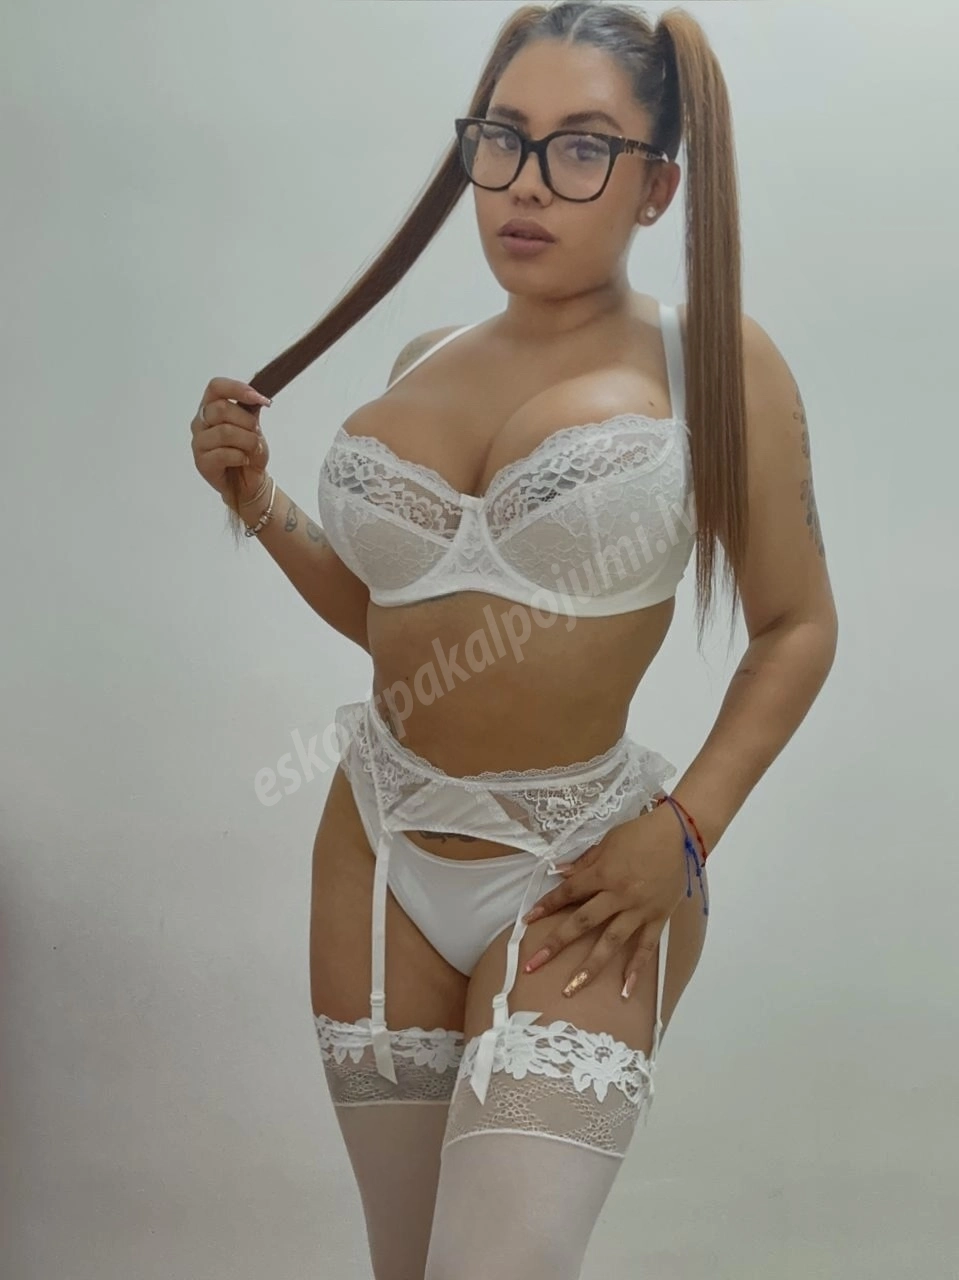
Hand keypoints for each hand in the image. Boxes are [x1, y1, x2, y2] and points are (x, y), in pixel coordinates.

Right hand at [191, 377, 271, 504]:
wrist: (250, 481)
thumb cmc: (248, 451)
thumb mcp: (253, 425)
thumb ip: (252, 407)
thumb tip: (259, 389)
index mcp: (210, 408)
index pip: (216, 387)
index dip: (237, 389)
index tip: (260, 398)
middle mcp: (200, 423)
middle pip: (221, 409)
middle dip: (246, 421)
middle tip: (256, 432)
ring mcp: (199, 443)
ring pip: (224, 432)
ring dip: (247, 440)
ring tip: (253, 448)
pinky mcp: (202, 463)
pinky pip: (223, 454)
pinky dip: (241, 456)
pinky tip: (244, 460)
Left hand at [521, 801, 688, 999]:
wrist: (680, 835)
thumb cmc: (640, 833)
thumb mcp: (608, 841)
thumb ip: (584, 861)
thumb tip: (560, 873)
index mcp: (603, 874)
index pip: (568, 893)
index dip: (546, 906)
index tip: (527, 921)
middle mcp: (618, 896)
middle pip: (582, 923)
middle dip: (556, 944)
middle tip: (533, 965)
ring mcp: (639, 910)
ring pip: (611, 942)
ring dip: (590, 966)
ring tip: (572, 988)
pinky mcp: (658, 918)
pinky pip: (646, 947)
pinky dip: (636, 968)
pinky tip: (625, 990)